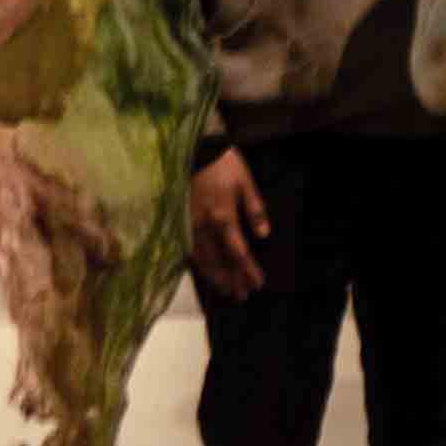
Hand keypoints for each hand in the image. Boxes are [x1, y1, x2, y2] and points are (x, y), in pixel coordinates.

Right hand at [189, 150, 268, 298]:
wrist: (197, 150)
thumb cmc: (225, 166)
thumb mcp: (246, 184)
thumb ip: (255, 211)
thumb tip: (264, 236)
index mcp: (224, 217)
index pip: (238, 252)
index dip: (248, 270)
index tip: (257, 284)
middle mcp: (205, 226)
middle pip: (219, 261)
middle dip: (231, 280)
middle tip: (241, 295)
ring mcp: (191, 225)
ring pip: (202, 259)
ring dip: (214, 277)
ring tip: (225, 290)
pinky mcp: (182, 221)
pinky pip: (190, 249)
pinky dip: (198, 264)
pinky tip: (204, 272)